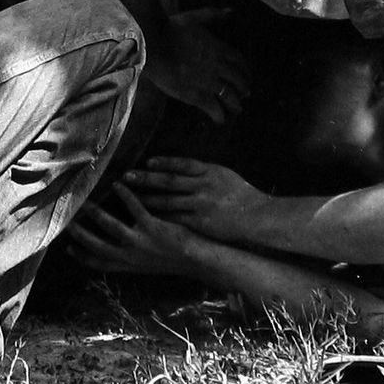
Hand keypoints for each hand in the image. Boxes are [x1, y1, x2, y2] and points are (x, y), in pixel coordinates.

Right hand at [67, 184, 206, 276]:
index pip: (100, 264)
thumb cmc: (176, 259)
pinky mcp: (155, 228)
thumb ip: (132, 256)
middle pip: (99, 246)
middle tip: (66, 221)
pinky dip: (124, 195)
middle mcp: (132, 256)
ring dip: (96, 213)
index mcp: (131, 265)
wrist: (200, 260)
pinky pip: (135, 208)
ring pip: (112, 227)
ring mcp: (142, 242)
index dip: (82, 256)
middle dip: (80, 234)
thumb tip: (117, 246)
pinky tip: (117, 184)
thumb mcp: (150, 264)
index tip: (68, 247)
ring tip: (85, 201)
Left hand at [123, 156, 266, 243]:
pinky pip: (175, 219)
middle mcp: (204, 186)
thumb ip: (202, 171)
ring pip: (169, 201)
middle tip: (127, 176)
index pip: (182, 164)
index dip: (163, 162)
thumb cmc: (241, 194)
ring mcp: (201, 205)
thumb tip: (180, 167)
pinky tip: (147, 217)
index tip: (147, 161)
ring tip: (131, 197)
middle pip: (169, 181)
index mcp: (210, 171)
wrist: (257, 216)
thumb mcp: (223, 174)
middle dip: (146, 178)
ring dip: (148, 199)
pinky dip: (160, 217)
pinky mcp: (200, 222)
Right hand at [144, 8, 250, 122]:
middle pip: (238, 80)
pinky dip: (219, 115)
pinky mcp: (196, 96)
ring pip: (229, 96)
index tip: (246, 74)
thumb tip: (230, 11)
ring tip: (237, 109)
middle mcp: (218, 67)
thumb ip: (213, 16)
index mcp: (219, 48)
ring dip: (235, 104)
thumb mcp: (194, 18)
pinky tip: (220, 120)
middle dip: (244, 88)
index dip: (244, 69)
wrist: (153, 46)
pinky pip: (213, 108)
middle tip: (246, 94)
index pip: (239, 61)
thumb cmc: (171, 30)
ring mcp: (209, 83)